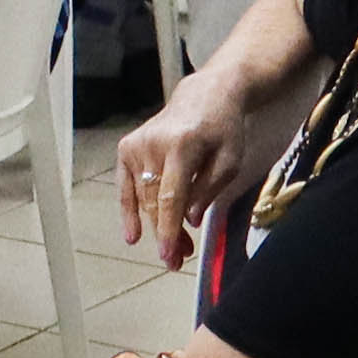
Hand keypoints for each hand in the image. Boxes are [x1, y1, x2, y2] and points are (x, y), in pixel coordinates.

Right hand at [115, 81, 256, 267]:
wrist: (205, 96)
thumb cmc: (222, 129)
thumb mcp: (230, 159)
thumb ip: (209, 190)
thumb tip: (189, 220)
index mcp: (181, 145)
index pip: (170, 196)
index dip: (168, 229)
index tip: (169, 256)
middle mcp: (153, 144)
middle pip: (154, 200)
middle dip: (165, 233)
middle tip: (177, 261)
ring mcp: (136, 144)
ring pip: (141, 197)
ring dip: (155, 226)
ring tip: (175, 249)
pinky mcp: (126, 147)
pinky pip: (126, 186)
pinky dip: (130, 210)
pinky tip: (132, 234)